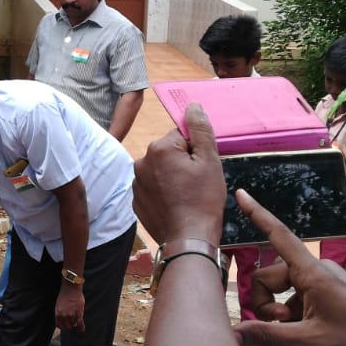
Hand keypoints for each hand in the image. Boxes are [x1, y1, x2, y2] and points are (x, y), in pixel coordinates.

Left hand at [55, 281, 84, 332]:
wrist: (71, 288)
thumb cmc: (64, 294)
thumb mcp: (58, 304)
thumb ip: (60, 312)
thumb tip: (63, 317)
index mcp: (57, 314)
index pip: (59, 325)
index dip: (62, 326)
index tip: (64, 326)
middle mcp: (64, 316)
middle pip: (67, 326)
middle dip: (69, 326)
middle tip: (71, 325)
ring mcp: (71, 316)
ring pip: (74, 325)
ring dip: (75, 324)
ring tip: (76, 324)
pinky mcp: (79, 314)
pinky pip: (80, 324)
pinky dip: (81, 328)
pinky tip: (82, 330)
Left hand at [133, 103, 224, 244]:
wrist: (188, 239)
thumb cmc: (202, 200)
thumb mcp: (209, 160)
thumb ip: (200, 129)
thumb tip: (192, 106)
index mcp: (159, 148)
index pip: (181, 136)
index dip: (196, 150)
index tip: (202, 168)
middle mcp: (141, 162)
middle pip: (169, 152)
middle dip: (183, 163)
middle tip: (197, 183)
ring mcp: (136, 183)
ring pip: (160, 170)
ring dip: (172, 177)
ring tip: (186, 196)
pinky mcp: (136, 200)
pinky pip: (152, 188)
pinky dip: (163, 192)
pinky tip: (175, 205)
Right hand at [233, 189, 345, 345]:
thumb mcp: (310, 341)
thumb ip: (268, 335)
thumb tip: (234, 333)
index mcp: (312, 273)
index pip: (279, 236)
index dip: (258, 214)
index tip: (241, 194)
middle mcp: (315, 268)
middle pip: (269, 276)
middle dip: (266, 301)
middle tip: (280, 324)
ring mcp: (321, 277)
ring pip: (281, 286)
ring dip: (279, 307)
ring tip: (296, 329)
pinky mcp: (326, 286)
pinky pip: (296, 293)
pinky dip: (292, 310)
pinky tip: (306, 328)